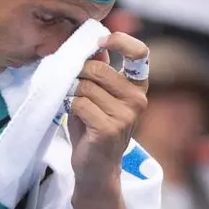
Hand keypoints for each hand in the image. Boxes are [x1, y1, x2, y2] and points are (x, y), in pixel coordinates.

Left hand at [68, 33, 149, 185]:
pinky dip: (68, 107)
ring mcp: (125, 115)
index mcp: (137, 87)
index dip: (119, 40)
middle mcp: (137, 99)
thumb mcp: (97, 95)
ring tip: (70, 104)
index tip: (100, 42)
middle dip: (76, 74)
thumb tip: (93, 46)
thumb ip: (98, 71)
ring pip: (85, 87)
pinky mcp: (109, 128)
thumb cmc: (93, 128)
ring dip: (70, 93)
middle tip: (70, 86)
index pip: (140, 52)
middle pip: (98, 70)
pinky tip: (71, 115)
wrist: (95, 168)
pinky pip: (79, 103)